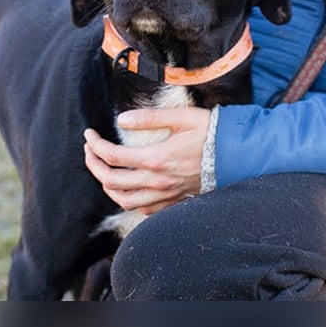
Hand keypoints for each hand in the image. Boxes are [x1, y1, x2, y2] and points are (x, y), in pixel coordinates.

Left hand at [83, 107, 210, 215]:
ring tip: (102, 169)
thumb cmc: (210, 132)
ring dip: (107, 185)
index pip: (112, 156)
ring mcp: (165, 195)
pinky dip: (127, 199)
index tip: (89, 134)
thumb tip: (121, 120)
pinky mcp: (172, 202)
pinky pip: (142, 209)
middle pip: (111, 180)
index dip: (95, 145)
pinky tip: (126, 186)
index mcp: (156, 158)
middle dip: (93, 164)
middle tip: (89, 150)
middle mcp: (157, 181)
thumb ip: (149, 118)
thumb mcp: (182, 117)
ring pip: (123, 200)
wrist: (236, 156)